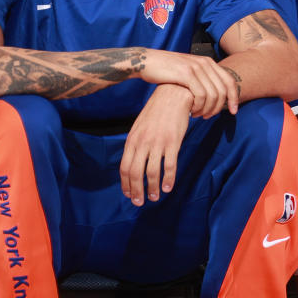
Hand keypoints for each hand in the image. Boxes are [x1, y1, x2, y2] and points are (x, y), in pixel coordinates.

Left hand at [120, 84, 191, 205]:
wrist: (173, 95)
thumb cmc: (158, 111)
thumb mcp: (140, 126)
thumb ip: (136, 143)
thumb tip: (134, 160)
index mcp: (132, 140)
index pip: (124, 168)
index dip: (126, 184)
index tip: (129, 195)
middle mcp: (142, 143)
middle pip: (135, 173)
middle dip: (137, 190)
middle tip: (140, 202)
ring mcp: (157, 143)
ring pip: (152, 172)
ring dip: (152, 188)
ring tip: (154, 197)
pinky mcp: (172, 142)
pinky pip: (169, 165)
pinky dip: (168, 179)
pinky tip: (168, 187)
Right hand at [138, 49, 237, 117]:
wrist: (147, 61)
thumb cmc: (167, 70)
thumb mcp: (189, 70)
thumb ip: (202, 78)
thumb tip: (216, 94)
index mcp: (208, 62)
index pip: (230, 81)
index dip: (234, 98)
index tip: (233, 112)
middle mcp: (205, 63)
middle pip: (223, 91)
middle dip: (218, 108)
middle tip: (208, 116)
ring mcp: (196, 68)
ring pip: (213, 95)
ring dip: (207, 109)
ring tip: (198, 115)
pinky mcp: (186, 74)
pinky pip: (201, 95)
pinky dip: (199, 106)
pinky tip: (191, 111)